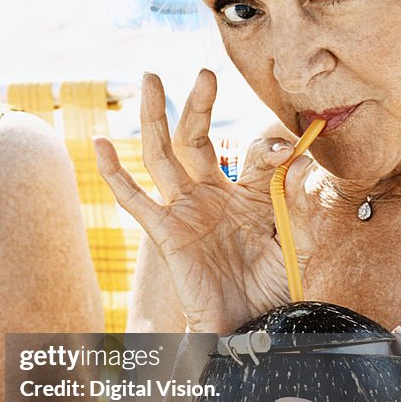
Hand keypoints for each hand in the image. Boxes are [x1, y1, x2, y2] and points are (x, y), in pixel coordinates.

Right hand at [94, 70, 318, 332]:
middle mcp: (210, 195)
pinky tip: (100, 144)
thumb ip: (298, 202)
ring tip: (150, 79)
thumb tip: (299, 159)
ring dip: (155, 116)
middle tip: (204, 73)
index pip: (253, 152)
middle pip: (197, 138)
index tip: (291, 143)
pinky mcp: (164, 232)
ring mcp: (184, 210)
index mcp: (245, 195)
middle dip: (198, 104)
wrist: (248, 329)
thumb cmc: (272, 290)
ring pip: (162, 154)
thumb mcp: (297, 241)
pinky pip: (134, 199)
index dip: (271, 144)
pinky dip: (114, 172)